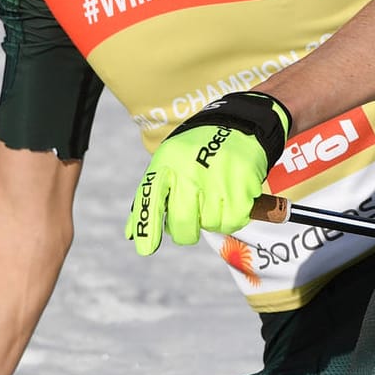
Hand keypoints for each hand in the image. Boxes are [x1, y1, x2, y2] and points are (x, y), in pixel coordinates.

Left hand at [127, 91, 291, 254]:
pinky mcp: (243, 185)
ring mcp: (219, 177)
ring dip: (211, 221)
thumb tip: (131, 234)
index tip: (146, 249)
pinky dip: (231, 218)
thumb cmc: (197, 152)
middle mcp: (191, 170)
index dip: (148, 226)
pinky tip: (230, 201)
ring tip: (213, 201)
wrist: (239, 125)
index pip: (151, 197)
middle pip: (183, 222)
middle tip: (189, 228)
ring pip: (210, 224)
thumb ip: (149, 197)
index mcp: (168, 162)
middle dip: (184, 233)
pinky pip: (233, 221)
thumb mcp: (168, 162)